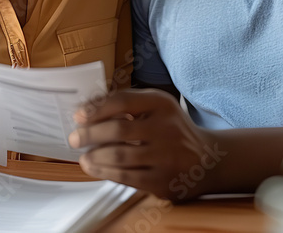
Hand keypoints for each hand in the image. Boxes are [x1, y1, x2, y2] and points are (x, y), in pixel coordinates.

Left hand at [68, 89, 226, 200]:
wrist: (207, 159)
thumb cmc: (171, 130)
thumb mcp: (155, 108)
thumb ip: (125, 104)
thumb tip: (86, 108)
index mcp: (162, 104)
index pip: (122, 101)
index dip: (96, 109)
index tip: (78, 116)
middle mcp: (167, 128)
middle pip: (118, 130)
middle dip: (90, 134)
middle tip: (74, 138)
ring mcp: (167, 156)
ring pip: (120, 156)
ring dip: (95, 157)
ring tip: (83, 157)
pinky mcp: (163, 180)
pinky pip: (127, 177)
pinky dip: (105, 173)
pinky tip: (95, 168)